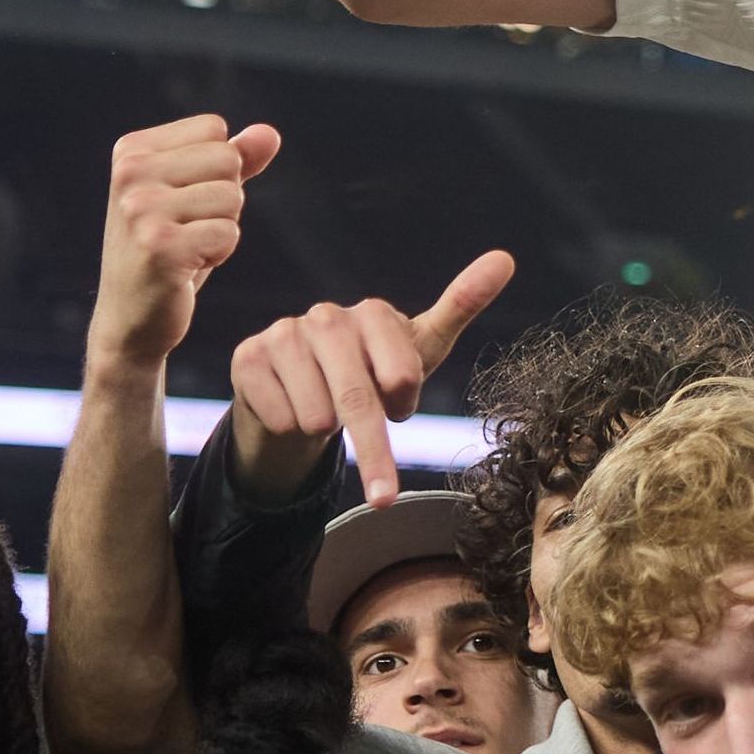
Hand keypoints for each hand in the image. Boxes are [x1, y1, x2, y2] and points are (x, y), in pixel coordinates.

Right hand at [92, 117, 280, 372]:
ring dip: (222, 228)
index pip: (214, 129)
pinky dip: (219, 253)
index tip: (182, 202)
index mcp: (131, 151)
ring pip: (232, 197)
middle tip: (186, 229)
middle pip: (228, 160)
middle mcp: (130, 173)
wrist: (131, 319)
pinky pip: (229, 233)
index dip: (216, 170)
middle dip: (224, 199)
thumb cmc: (167, 251)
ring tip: (186, 248)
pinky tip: (186, 267)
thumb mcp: (196, 196)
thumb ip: (234, 160)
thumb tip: (270, 133)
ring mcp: (141, 209)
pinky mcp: (160, 246)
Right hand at [226, 252, 517, 501]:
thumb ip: (461, 306)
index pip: (401, 374)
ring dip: (326, 431)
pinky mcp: (248, 358)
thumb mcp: (419, 349)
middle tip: (384, 495)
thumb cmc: (371, 370)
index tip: (401, 409)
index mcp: (373, 313)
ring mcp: (283, 335)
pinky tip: (291, 411)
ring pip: (315, 414)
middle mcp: (326, 317)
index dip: (402, 404)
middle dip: (374, 452)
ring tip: (324, 415)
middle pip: (357, 398)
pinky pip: (278, 417)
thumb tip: (505, 258)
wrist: (301, 389)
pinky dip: (290, 429)